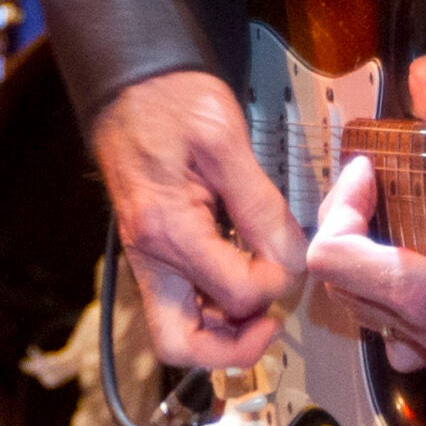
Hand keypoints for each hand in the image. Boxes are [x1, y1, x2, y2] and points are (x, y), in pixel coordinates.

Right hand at [90, 69, 307, 367]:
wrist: (131, 77)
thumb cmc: (173, 98)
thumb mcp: (226, 141)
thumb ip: (261, 206)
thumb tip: (292, 258)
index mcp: (166, 228)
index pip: (235, 294)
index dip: (277, 284)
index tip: (295, 255)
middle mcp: (149, 254)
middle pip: (181, 345)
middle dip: (233, 348)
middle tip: (271, 322)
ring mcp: (146, 256)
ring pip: (178, 331)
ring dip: (224, 330)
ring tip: (262, 298)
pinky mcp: (151, 249)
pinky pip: (180, 301)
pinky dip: (212, 305)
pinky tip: (241, 276)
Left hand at [307, 54, 425, 369]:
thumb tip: (424, 71)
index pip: (333, 257)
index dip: (342, 203)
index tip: (369, 169)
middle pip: (339, 278)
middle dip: (348, 224)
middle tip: (376, 182)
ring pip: (361, 304)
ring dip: (363, 258)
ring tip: (391, 214)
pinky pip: (393, 330)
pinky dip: (386, 296)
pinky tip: (411, 261)